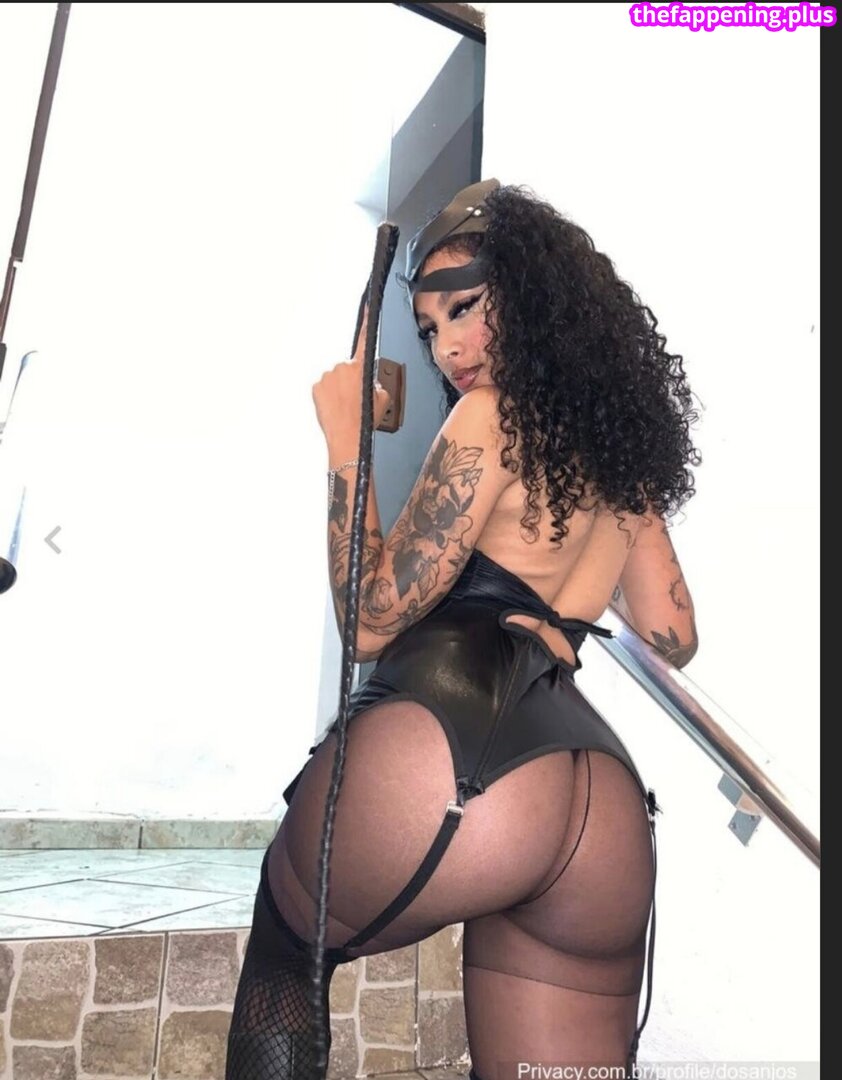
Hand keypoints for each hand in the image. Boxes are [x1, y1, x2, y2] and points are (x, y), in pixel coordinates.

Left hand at [312, 306, 391, 438]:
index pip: (365, 340)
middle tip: (355, 400)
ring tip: (345, 408)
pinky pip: (324, 387)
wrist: (347, 437)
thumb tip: (370, 383)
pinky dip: (328, 396)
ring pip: (335, 379)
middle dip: (351, 381)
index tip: (368, 304)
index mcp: (360, 368)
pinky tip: (335, 408)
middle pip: (348, 369)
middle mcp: (342, 367)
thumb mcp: (382, 399)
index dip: (367, 320)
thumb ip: (376, 383)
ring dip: (339, 389)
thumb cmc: (365, 420)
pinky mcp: (316, 386)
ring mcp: (327, 376)